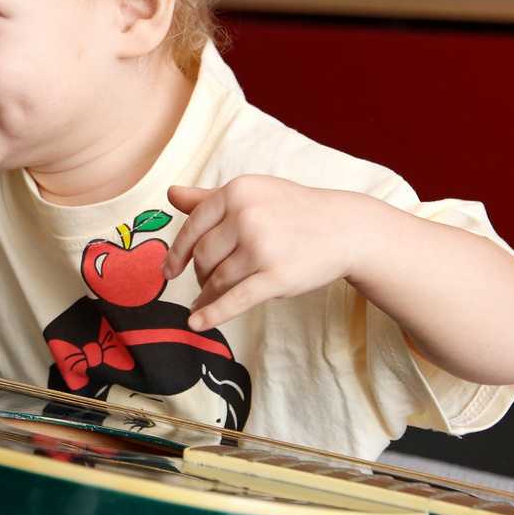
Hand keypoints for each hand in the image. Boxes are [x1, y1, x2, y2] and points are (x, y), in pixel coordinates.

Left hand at [164, 178, 382, 332]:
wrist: (344, 228)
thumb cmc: (293, 211)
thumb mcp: (253, 194)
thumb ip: (209, 197)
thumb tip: (171, 193)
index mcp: (236, 192)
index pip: (193, 227)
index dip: (177, 253)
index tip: (168, 271)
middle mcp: (246, 216)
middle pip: (203, 256)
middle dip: (200, 274)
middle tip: (206, 282)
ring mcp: (261, 248)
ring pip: (217, 280)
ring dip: (208, 294)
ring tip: (209, 298)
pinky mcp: (276, 278)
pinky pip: (234, 300)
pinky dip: (211, 314)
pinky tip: (196, 322)